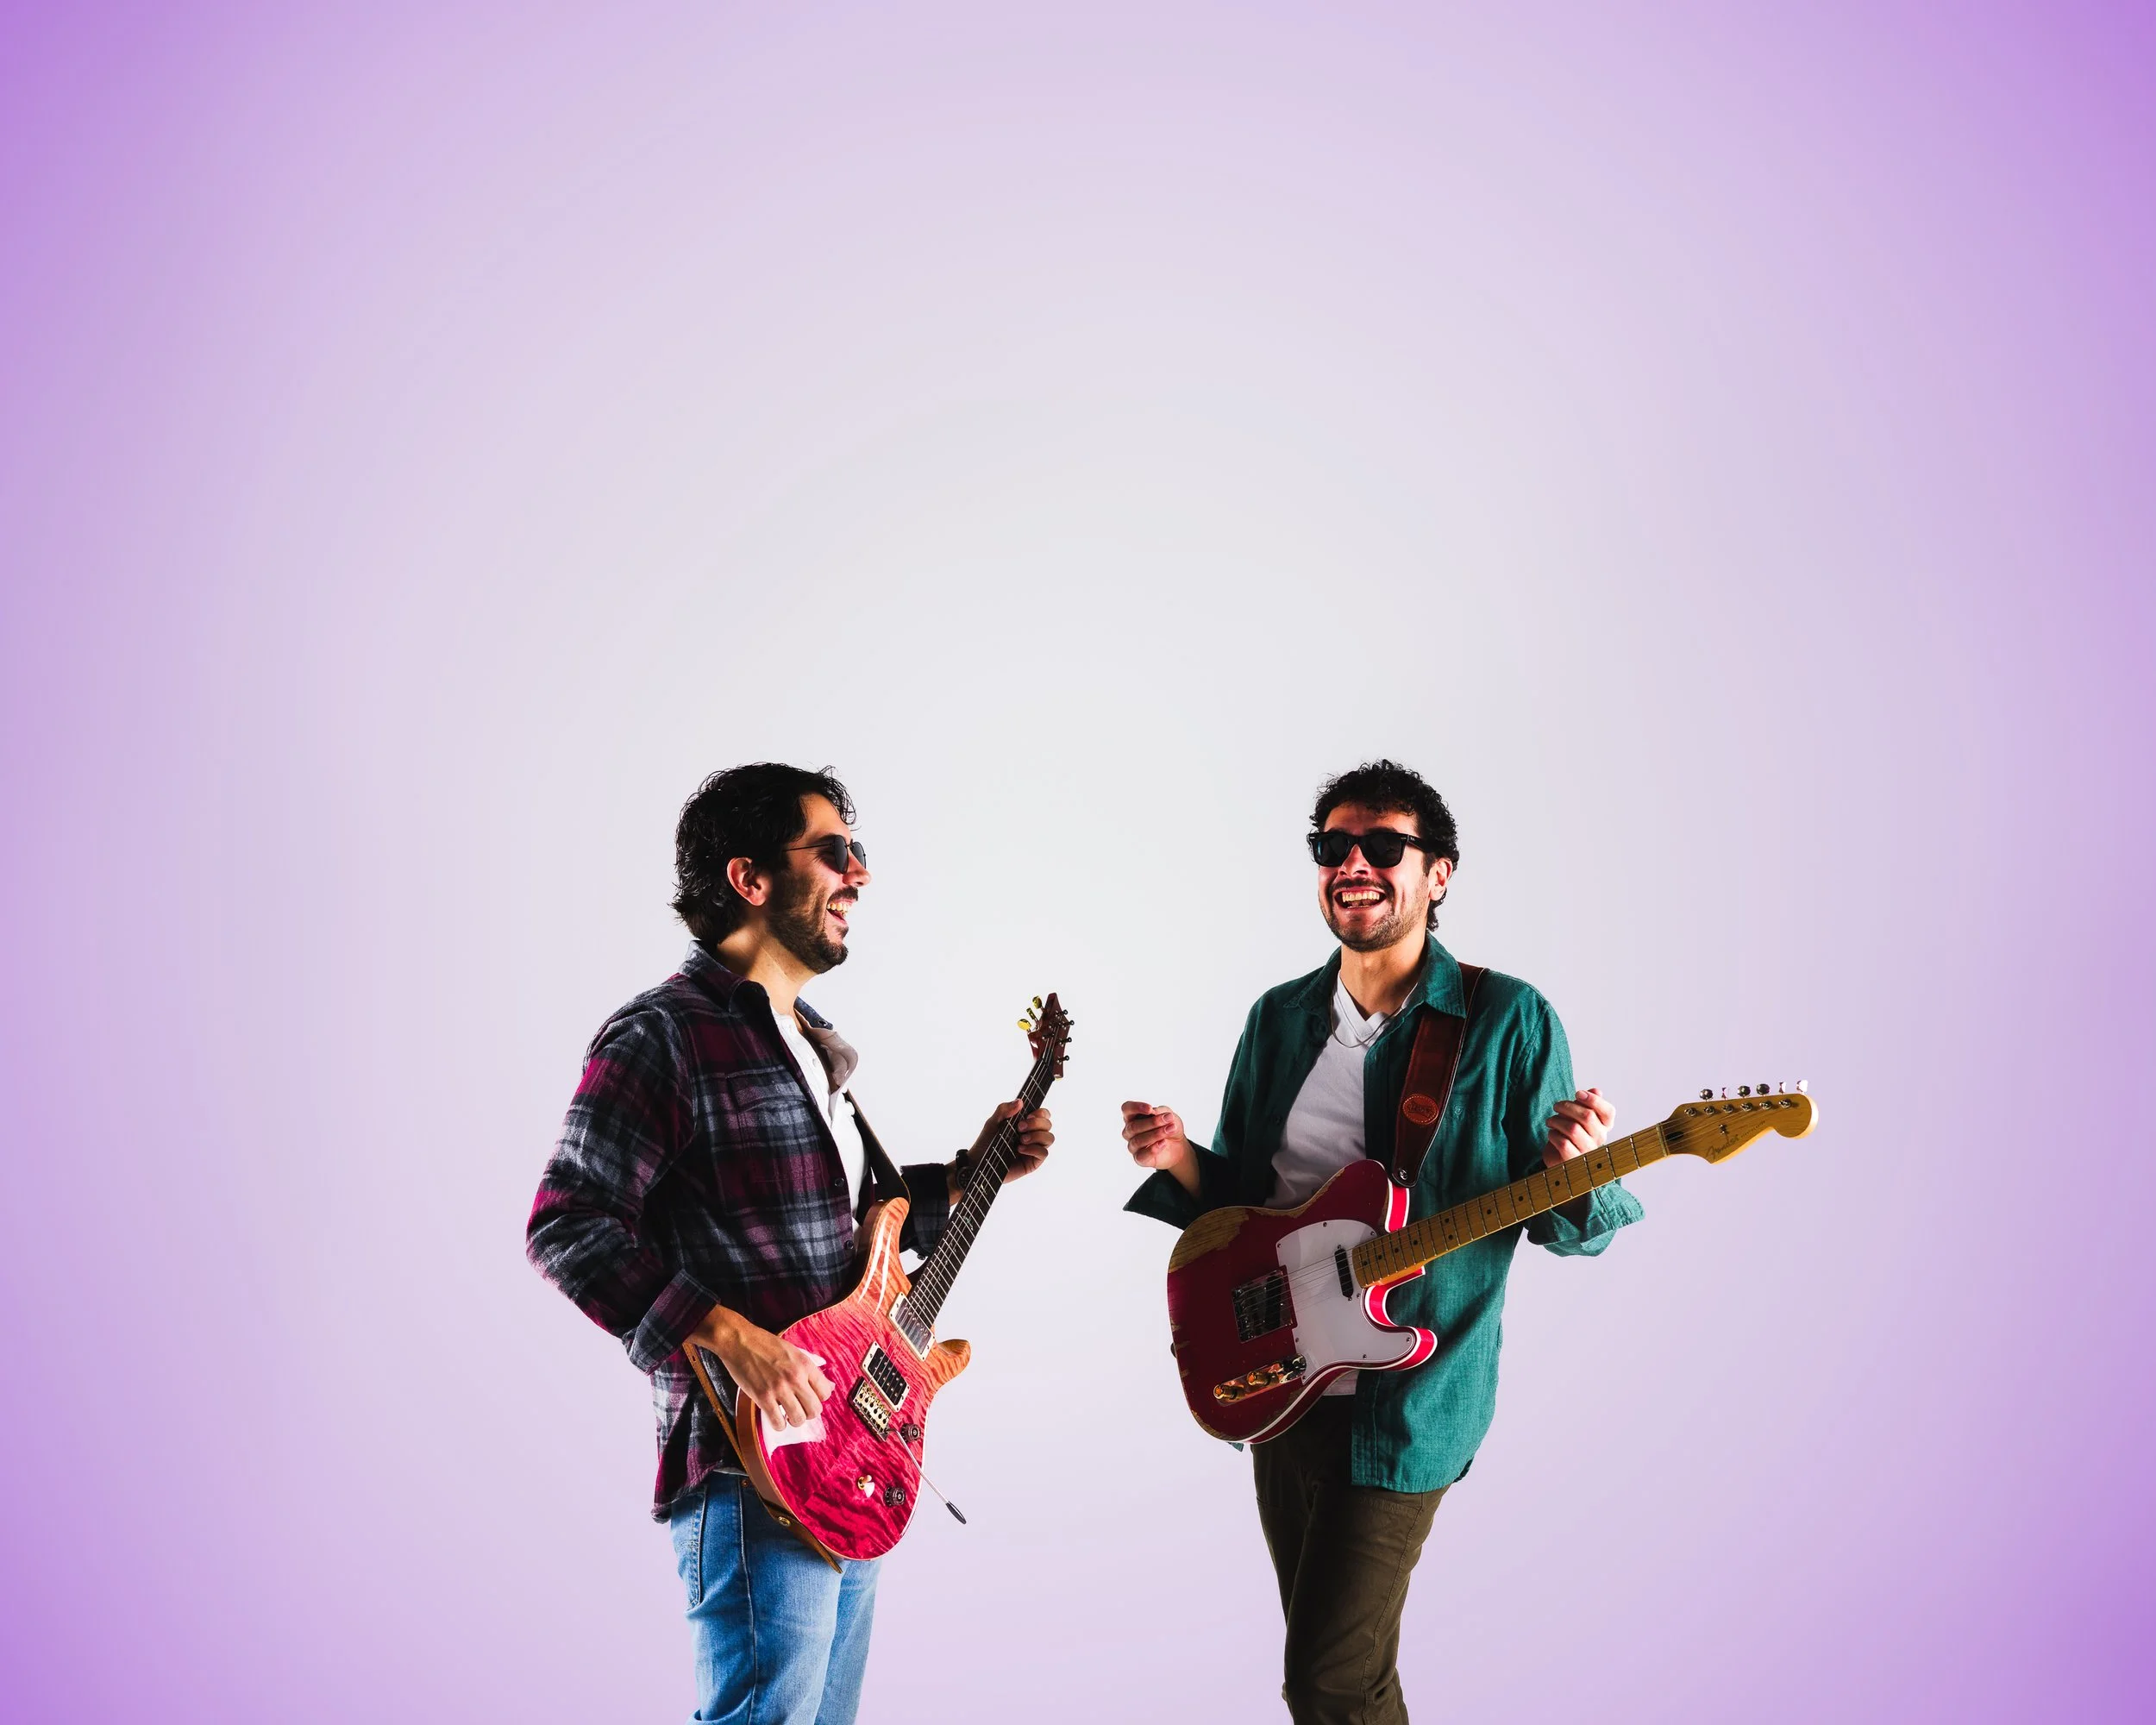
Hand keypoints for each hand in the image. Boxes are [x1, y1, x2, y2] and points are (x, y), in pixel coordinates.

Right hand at [687, 1305, 832, 1430]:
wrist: (739, 1341)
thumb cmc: (766, 1344)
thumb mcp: (794, 1351)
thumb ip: (810, 1369)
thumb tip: (830, 1386)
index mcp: (805, 1364)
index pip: (825, 1392)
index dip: (818, 1398)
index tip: (810, 1398)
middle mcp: (796, 1378)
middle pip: (815, 1409)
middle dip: (809, 1413)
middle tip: (800, 1409)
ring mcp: (779, 1389)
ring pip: (798, 1419)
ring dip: (795, 1420)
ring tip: (788, 1415)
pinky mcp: (762, 1397)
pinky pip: (778, 1422)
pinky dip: (779, 1424)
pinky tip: (776, 1418)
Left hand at [951, 1101, 1054, 1198]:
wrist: (979, 1163)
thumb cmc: (986, 1143)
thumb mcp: (993, 1123)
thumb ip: (1004, 1109)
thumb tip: (1020, 1101)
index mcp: (1025, 1124)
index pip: (1043, 1114)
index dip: (1041, 1113)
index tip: (1028, 1115)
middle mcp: (1032, 1135)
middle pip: (1048, 1124)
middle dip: (1036, 1123)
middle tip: (1020, 1127)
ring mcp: (1034, 1149)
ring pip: (1050, 1138)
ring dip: (1037, 1135)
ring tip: (1021, 1139)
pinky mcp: (1033, 1162)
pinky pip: (1044, 1153)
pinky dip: (1033, 1149)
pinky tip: (1020, 1149)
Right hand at [1123, 1100, 1200, 1196]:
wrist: (1179, 1145)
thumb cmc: (1169, 1127)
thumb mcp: (1169, 1115)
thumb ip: (1160, 1112)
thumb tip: (1153, 1112)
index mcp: (1133, 1117)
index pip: (1126, 1109)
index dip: (1136, 1107)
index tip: (1150, 1109)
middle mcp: (1129, 1131)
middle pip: (1133, 1126)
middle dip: (1153, 1122)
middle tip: (1169, 1118)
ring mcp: (1133, 1146)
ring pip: (1138, 1140)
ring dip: (1156, 1134)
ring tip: (1170, 1129)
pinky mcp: (1139, 1159)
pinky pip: (1141, 1155)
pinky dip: (1153, 1149)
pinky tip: (1163, 1143)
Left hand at [1544, 1087, 1614, 1166]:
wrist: (1558, 1157)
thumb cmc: (1569, 1134)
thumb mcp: (1578, 1116)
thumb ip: (1587, 1103)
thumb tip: (1597, 1091)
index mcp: (1604, 1126)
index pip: (1608, 1112)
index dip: (1594, 1100)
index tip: (1578, 1093)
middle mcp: (1600, 1139)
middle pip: (1587, 1116)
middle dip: (1567, 1107)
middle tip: (1556, 1106)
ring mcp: (1588, 1151)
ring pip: (1573, 1129)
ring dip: (1557, 1121)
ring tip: (1550, 1121)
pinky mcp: (1574, 1161)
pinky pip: (1563, 1143)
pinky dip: (1553, 1135)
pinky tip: (1552, 1133)